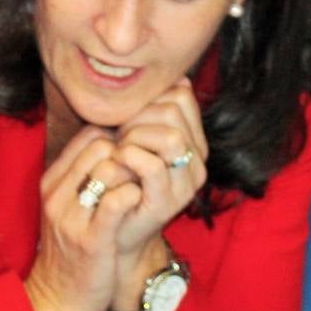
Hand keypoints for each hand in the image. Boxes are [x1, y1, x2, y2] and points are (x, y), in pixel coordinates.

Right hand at [25, 126, 142, 310]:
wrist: (58, 298)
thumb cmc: (72, 248)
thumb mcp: (68, 206)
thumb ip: (84, 176)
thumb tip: (118, 143)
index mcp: (52, 182)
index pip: (89, 135)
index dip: (118, 140)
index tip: (132, 159)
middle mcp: (57, 195)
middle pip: (101, 146)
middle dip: (129, 154)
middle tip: (143, 173)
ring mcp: (71, 217)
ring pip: (109, 168)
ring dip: (135, 175)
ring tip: (142, 189)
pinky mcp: (91, 239)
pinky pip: (117, 200)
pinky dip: (134, 195)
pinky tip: (138, 205)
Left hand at [111, 78, 207, 261]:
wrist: (114, 230)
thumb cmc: (122, 181)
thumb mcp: (139, 141)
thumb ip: (154, 113)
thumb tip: (180, 80)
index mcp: (194, 143)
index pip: (181, 96)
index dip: (149, 99)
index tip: (129, 119)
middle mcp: (197, 163)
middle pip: (174, 112)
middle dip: (138, 117)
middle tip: (120, 138)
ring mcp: (184, 185)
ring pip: (171, 137)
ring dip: (135, 136)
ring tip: (120, 151)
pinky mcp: (166, 203)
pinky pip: (152, 166)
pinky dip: (129, 156)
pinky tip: (117, 161)